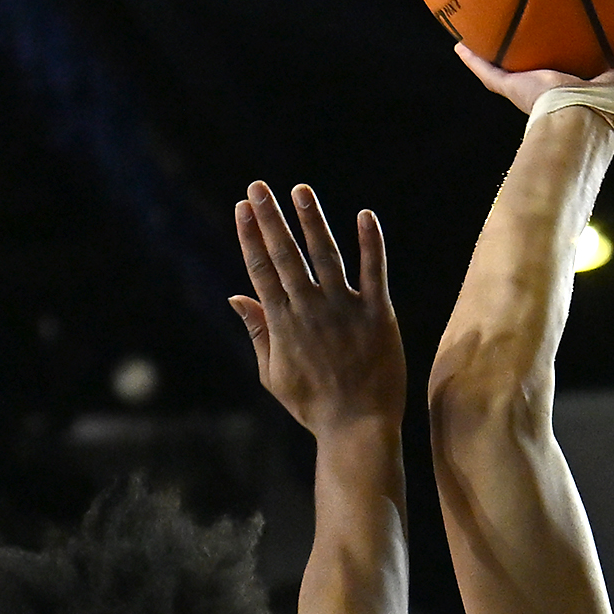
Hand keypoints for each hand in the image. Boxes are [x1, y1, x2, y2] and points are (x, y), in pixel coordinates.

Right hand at [231, 182, 405, 437]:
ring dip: (311, 220)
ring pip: (325, 255)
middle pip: (285, 255)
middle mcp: (310, 310)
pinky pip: (374, 272)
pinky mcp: (377, 314)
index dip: (250, 236)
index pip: (261, 270)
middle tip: (258, 186)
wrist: (358, 427)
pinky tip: (365, 215)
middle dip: (270, 218)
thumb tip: (236, 296)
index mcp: (283, 324)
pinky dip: (370, 243)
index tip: (242, 208)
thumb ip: (257, 332)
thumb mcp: (273, 374)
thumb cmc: (313, 405)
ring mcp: (344, 310)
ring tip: (300, 190)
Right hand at [454, 22, 613, 116]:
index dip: (592, 37)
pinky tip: (460, 42)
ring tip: (492, 12)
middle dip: (547, 36)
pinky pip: (490, 72)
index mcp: (595, 82)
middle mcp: (565, 85)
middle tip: (541, 0)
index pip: (593, 58)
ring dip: (504, 46)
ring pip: (517, 64)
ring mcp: (537, 89)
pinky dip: (474, 59)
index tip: (590, 9)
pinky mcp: (516, 90)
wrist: (583, 121)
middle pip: (554, 56)